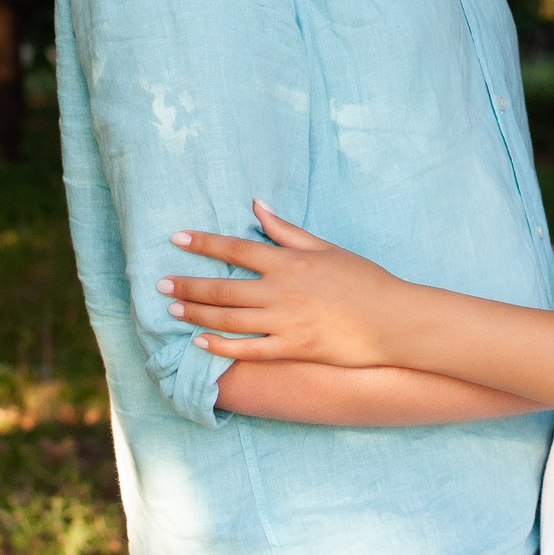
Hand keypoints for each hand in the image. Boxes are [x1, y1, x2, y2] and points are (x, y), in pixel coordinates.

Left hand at [157, 201, 410, 367]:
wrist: (393, 320)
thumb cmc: (363, 280)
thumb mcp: (325, 248)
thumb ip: (286, 230)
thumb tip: (256, 205)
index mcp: (288, 262)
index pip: (235, 248)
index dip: (203, 244)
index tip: (177, 240)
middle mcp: (280, 291)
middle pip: (222, 287)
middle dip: (188, 285)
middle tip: (160, 284)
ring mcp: (285, 322)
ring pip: (228, 319)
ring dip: (196, 313)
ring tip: (172, 309)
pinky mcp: (292, 349)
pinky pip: (248, 349)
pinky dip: (221, 346)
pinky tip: (200, 342)